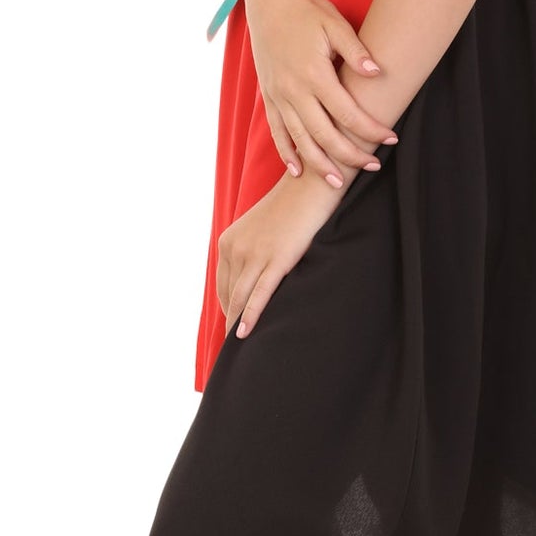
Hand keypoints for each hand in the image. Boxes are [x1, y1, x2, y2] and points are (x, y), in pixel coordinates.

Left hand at [216, 168, 350, 344]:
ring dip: (237, 324)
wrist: (311, 185)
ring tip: (239, 350)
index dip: (228, 307)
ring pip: (241, 298)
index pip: (224, 284)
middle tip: (233, 346)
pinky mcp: (276, 259)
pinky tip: (244, 334)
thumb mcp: (264, 229)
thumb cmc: (293, 208)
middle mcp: (235, 247)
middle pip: (230, 294)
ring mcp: (254, 254)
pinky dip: (251, 316)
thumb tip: (258, 274)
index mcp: (229, 240)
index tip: (232, 325)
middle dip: (231, 320)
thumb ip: (255, 250)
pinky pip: (259, 294)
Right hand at [241, 0, 399, 189]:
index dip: (371, 130)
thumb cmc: (307, 11)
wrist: (270, 0)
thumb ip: (356, 52)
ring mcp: (278, 96)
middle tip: (373, 166)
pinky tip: (298, 170)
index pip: (348, 113)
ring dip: (320, 164)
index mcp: (314, 74)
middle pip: (325, 135)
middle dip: (350, 155)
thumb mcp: (335, 25)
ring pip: (300, 140)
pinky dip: (287, 153)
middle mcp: (294, 91)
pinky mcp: (268, 96)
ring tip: (338, 183)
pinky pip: (277, 132)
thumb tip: (378, 74)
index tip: (391, 139)